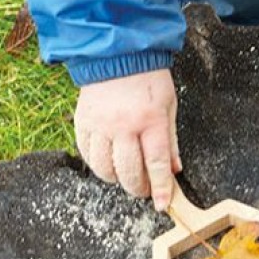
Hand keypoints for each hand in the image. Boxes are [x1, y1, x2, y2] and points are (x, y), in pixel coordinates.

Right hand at [74, 69, 180, 209]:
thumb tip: (174, 169)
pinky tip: (106, 162)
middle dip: (138, 188)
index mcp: (151, 120)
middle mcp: (124, 125)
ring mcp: (101, 125)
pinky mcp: (83, 122)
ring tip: (124, 176)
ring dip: (116, 179)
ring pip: (105, 168)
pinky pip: (86, 153)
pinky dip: (97, 164)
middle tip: (143, 189)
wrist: (117, 54)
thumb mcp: (169, 105)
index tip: (162, 205)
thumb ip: (171, 139)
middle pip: (129, 171)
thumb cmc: (148, 78)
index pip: (157, 163)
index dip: (160, 188)